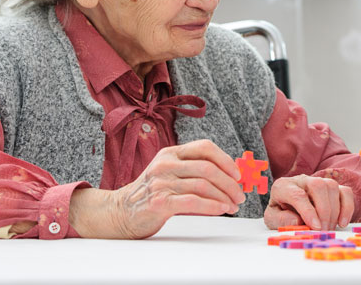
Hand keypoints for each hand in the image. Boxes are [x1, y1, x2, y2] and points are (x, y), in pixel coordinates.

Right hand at [69, 139, 244, 238]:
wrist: (121, 212)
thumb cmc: (152, 193)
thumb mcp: (170, 173)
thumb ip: (194, 170)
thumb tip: (230, 177)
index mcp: (171, 153)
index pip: (205, 147)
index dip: (226, 160)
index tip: (238, 174)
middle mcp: (166, 164)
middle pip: (208, 168)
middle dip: (230, 183)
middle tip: (240, 195)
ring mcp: (161, 182)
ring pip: (203, 185)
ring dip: (224, 197)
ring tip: (233, 206)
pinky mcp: (160, 201)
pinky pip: (193, 201)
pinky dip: (212, 205)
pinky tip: (221, 209)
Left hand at [264, 175, 353, 230]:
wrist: (288, 210)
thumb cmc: (281, 215)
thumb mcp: (272, 220)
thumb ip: (280, 220)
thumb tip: (298, 221)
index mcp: (283, 187)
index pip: (298, 195)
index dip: (308, 211)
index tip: (315, 227)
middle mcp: (301, 180)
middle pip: (318, 185)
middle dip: (323, 211)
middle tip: (322, 231)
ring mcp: (319, 182)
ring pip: (332, 186)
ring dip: (334, 211)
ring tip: (328, 229)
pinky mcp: (333, 188)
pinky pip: (345, 192)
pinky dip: (347, 208)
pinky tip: (342, 223)